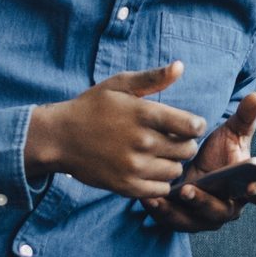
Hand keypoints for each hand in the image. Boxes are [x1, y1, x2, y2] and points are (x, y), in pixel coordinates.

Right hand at [26, 63, 204, 199]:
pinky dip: (159, 181)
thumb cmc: (91, 107)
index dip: (195, 125)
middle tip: (171, 139)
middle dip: (184, 144)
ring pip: (176, 170)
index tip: (187, 125)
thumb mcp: (119, 84)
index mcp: (144, 114)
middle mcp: (142, 142)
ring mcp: (134, 167)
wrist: (59, 137)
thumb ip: (152, 78)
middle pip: (188, 150)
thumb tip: (180, 66)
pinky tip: (149, 170)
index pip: (192, 126)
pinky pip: (161, 189)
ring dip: (172, 163)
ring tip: (158, 154)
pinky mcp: (126, 186)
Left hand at [145, 92, 255, 231]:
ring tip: (161, 196)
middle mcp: (229, 207)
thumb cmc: (221, 148)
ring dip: (178, 212)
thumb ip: (245, 116)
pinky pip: (173, 221)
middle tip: (189, 189)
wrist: (196, 162)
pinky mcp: (184, 219)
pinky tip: (148, 198)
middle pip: (222, 212)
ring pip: (195, 221)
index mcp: (249, 188)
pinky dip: (162, 212)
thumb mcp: (232, 131)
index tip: (252, 185)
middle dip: (205, 202)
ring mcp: (206, 217)